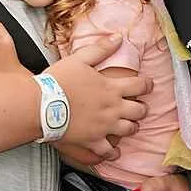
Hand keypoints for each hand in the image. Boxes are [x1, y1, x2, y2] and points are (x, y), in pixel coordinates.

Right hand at [49, 37, 150, 166]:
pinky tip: (114, 152)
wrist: (41, 106)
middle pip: (139, 110)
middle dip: (141, 108)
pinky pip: (108, 151)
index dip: (147, 85)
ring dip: (131, 127)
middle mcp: (113, 108)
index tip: (148, 85)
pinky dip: (113, 153)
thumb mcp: (79, 59)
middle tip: (138, 107)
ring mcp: (104, 127)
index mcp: (111, 88)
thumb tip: (119, 37)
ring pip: (129, 130)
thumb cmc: (58, 81)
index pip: (139, 85)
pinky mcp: (93, 141)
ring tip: (129, 126)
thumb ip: (101, 48)